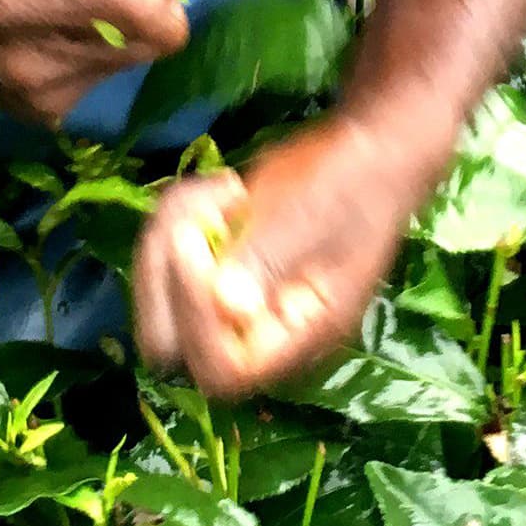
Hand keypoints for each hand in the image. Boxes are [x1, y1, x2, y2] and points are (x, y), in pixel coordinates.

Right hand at [0, 0, 185, 131]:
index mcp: (32, 5)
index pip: (149, 14)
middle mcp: (44, 66)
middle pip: (154, 41)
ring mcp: (40, 99)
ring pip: (132, 59)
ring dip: (124, 21)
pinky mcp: (35, 114)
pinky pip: (100, 76)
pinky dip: (97, 45)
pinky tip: (55, 21)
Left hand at [133, 112, 435, 399]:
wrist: (367, 154)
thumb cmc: (352, 182)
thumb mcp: (314, 215)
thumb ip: (272, 260)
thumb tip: (228, 307)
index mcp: (298, 339)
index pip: (223, 371)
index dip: (195, 318)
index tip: (193, 242)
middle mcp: (258, 337)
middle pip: (171, 342)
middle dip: (165, 268)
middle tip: (197, 205)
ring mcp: (232, 307)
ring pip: (158, 297)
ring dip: (171, 230)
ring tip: (220, 186)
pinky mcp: (217, 274)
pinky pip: (167, 263)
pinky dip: (179, 219)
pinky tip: (220, 187)